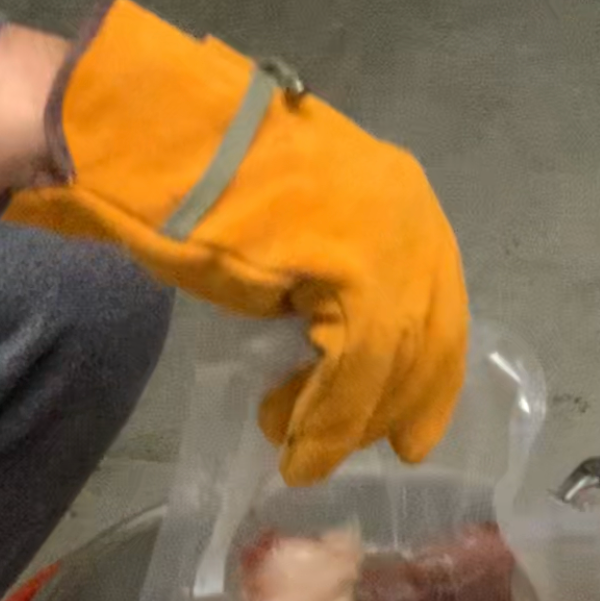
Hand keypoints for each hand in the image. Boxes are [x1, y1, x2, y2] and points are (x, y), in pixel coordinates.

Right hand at [3, 0, 468, 485]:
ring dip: (346, 425)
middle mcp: (411, 214)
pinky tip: (295, 447)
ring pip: (393, 361)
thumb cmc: (204, 180)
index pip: (437, 301)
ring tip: (300, 455)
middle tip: (372, 453)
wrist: (162, 144)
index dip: (428, 374)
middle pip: (429, 336)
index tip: (412, 433)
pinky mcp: (359, 276)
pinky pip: (355, 371)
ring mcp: (391, 243)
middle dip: (400, 405)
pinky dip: (325, 422)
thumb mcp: (296, 229)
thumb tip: (334, 340)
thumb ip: (334, 275)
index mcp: (400, 193)